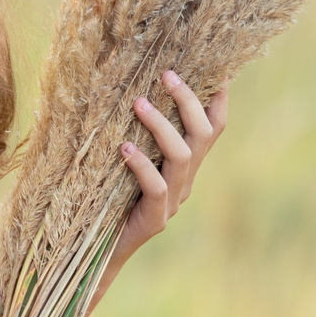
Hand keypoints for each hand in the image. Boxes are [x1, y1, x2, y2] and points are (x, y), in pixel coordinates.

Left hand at [115, 70, 228, 262]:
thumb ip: (135, 133)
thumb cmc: (107, 198)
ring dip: (161, 126)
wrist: (98, 252)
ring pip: (182, 156)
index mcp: (186, 164)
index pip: (214, 125)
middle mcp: (186, 179)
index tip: (213, 65)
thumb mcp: (125, 161)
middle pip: (204, 133)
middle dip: (188, 101)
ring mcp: (174, 200)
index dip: (217, 97)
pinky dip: (142, 166)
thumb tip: (125, 88)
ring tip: (138, 102)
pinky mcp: (155, 219)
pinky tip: (124, 150)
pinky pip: (156, 188)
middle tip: (166, 74)